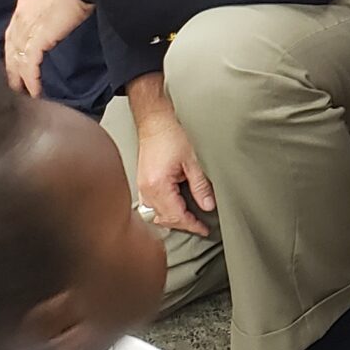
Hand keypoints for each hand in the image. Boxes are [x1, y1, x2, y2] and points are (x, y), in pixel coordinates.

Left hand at [4, 0, 91, 95]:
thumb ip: (49, 9)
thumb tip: (55, 18)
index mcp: (24, 4)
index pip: (13, 32)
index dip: (14, 50)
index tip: (17, 62)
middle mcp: (21, 16)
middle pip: (11, 48)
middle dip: (12, 68)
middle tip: (16, 84)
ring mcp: (27, 28)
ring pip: (17, 59)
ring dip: (20, 78)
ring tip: (24, 91)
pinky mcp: (39, 38)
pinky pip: (30, 64)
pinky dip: (31, 79)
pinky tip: (34, 90)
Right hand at [133, 98, 215, 235]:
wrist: (155, 121)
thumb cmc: (171, 134)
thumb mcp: (193, 160)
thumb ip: (200, 186)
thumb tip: (207, 206)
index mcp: (158, 185)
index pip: (175, 216)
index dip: (192, 225)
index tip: (204, 229)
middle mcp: (146, 189)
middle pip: (164, 219)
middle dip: (183, 224)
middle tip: (200, 225)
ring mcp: (142, 186)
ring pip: (156, 214)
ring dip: (172, 219)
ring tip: (189, 219)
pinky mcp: (142, 182)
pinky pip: (151, 205)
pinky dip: (164, 210)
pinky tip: (175, 208)